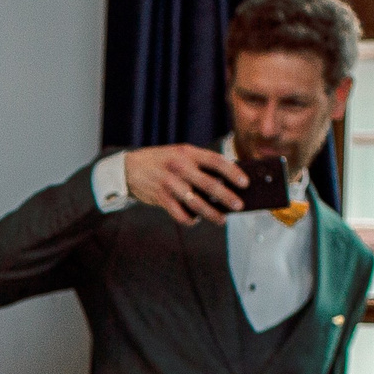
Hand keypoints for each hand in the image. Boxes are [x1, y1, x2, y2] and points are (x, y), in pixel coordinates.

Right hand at [123, 142, 246, 225]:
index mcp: (187, 153)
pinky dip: (189, 219)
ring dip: (211, 214)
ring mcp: (169, 183)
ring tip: (221, 220)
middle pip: (208, 184)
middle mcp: (179, 167)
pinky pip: (179, 213)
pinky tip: (196, 220)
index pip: (215, 161)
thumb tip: (224, 182)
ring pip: (195, 203)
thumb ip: (199, 164)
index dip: (232, 172)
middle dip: (226, 197)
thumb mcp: (179, 154)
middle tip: (239, 206)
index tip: (244, 182)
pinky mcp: (160, 197)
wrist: (129, 168)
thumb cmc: (161, 162)